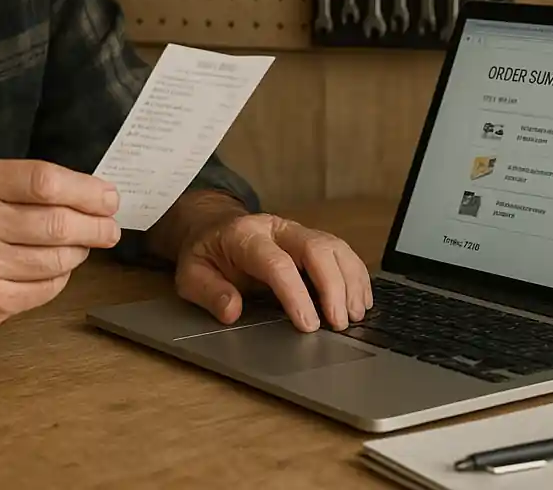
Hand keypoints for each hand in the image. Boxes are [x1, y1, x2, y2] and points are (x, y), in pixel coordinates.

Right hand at [0, 158, 120, 332]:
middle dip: (95, 226)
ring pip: (57, 260)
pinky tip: (57, 267)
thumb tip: (95, 197)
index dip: (86, 191)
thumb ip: (29, 183)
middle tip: (110, 228)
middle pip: (57, 224)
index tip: (109, 197)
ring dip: (79, 252)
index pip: (45, 182)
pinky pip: (45, 290)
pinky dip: (60, 277)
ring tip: (82, 245)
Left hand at [173, 213, 372, 332]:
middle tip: (340, 323)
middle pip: (315, 248)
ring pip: (334, 246)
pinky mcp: (311, 238)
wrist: (212, 228)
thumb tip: (232, 310)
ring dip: (349, 281)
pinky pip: (341, 251)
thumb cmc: (205, 255)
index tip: (309, 325)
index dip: (295, 294)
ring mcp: (296, 230)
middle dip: (333, 286)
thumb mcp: (190, 275)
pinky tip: (361, 300)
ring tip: (355, 315)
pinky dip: (355, 275)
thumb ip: (209, 293)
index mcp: (245, 235)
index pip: (277, 262)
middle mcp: (276, 228)